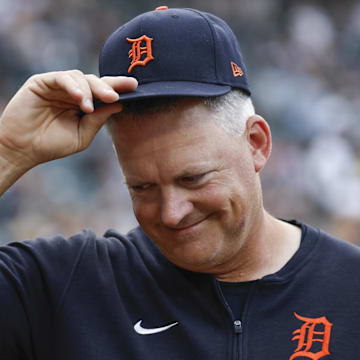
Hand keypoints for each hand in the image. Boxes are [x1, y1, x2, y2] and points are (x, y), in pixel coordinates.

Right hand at [0, 70, 136, 170]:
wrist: (24, 149)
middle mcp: (73, 93)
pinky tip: (80, 100)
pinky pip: (62, 78)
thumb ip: (98, 120)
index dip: (119, 88)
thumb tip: (118, 104)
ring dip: (89, 91)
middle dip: (109, 86)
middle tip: (119, 94)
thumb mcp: (82, 135)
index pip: (104, 92)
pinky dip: (73, 87)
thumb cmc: (52, 145)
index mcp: (84, 105)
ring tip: (90, 108)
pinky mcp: (42, 82)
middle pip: (96, 82)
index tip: (136, 86)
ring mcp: (58, 87)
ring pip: (81, 77)